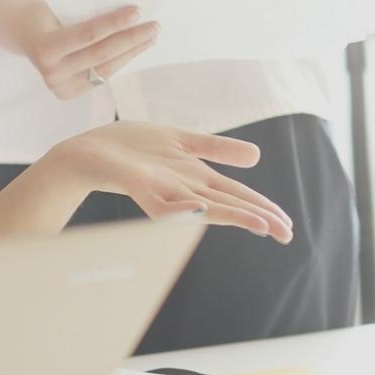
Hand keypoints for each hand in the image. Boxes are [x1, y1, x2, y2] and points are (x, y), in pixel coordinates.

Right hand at [10, 1, 159, 99]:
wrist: (18, 33)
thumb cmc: (40, 14)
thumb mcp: (56, 9)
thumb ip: (84, 18)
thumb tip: (127, 15)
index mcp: (45, 49)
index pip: (89, 35)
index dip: (115, 23)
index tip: (138, 11)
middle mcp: (51, 73)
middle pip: (101, 55)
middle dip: (132, 39)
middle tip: (155, 25)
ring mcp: (60, 87)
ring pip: (106, 69)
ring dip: (132, 53)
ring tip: (151, 37)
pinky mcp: (68, 94)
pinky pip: (101, 76)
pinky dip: (120, 62)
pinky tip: (135, 50)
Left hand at [45, 122, 293, 242]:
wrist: (87, 152)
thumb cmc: (130, 148)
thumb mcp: (179, 139)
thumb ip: (215, 148)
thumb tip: (257, 156)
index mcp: (195, 175)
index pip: (236, 194)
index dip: (262, 208)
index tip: (288, 226)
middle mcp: (183, 187)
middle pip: (226, 203)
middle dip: (256, 217)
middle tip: (286, 234)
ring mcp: (161, 189)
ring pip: (201, 206)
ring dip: (228, 214)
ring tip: (257, 224)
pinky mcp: (138, 186)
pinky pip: (159, 203)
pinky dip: (178, 210)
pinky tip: (197, 209)